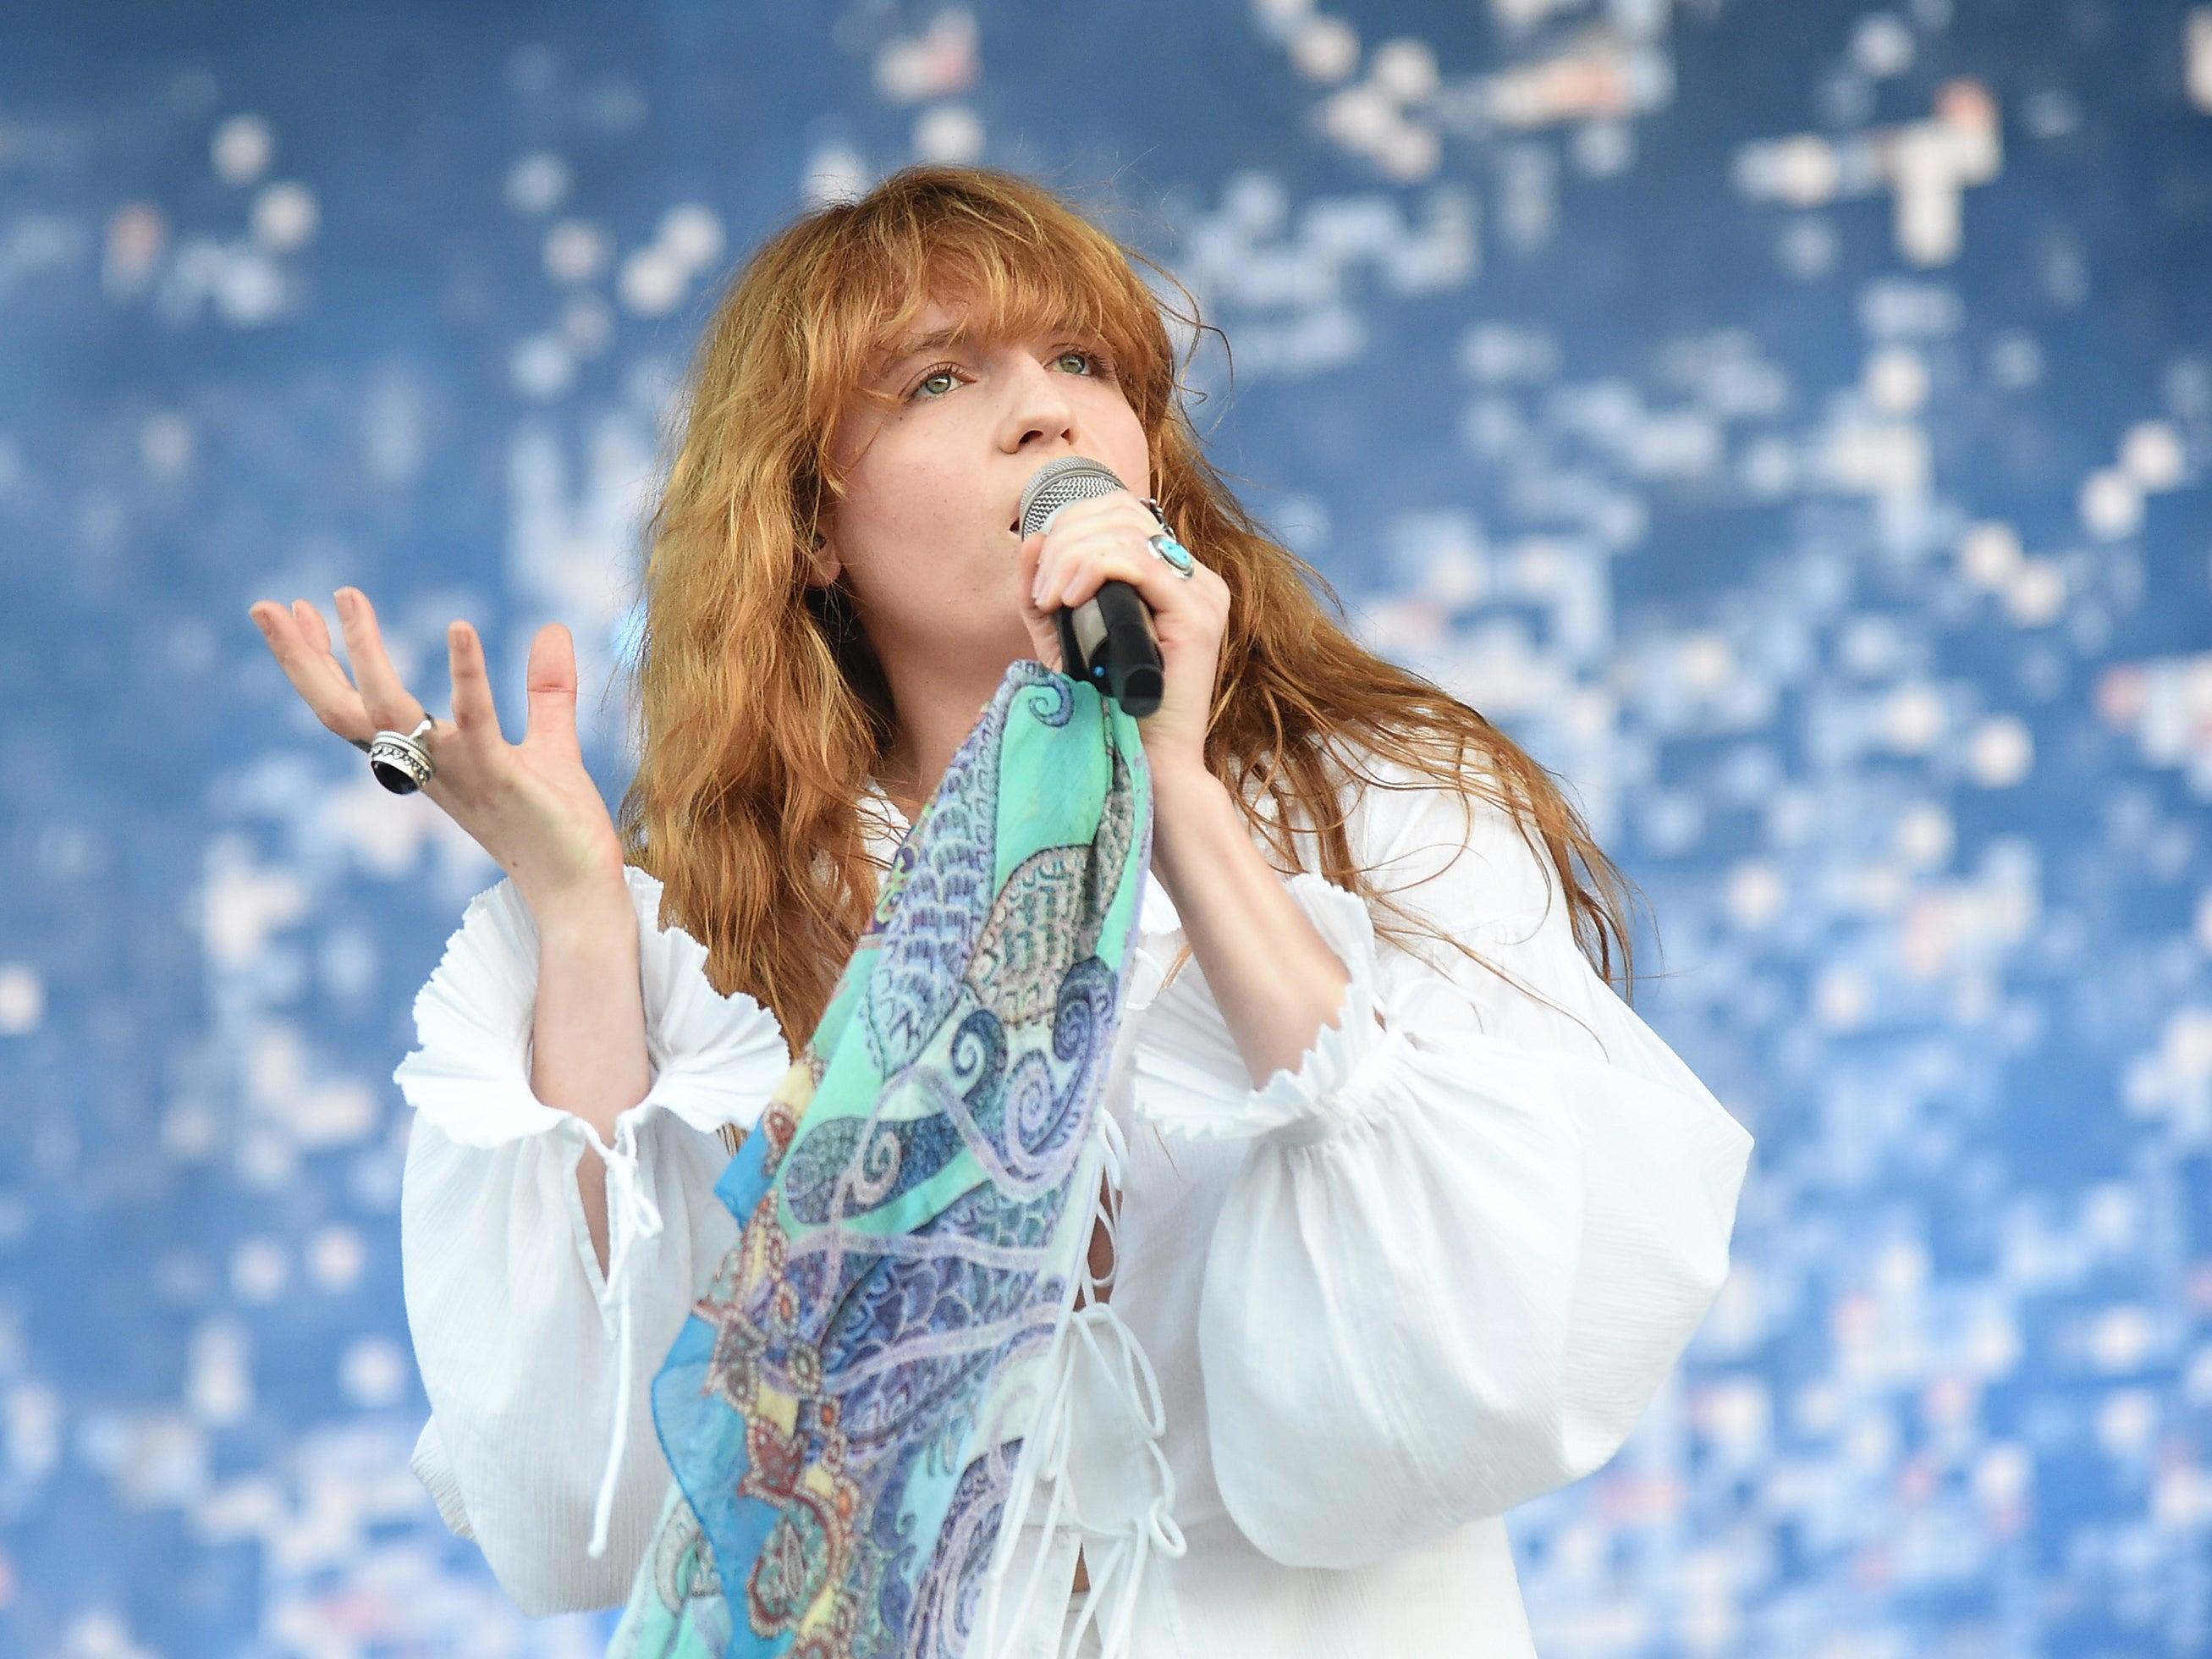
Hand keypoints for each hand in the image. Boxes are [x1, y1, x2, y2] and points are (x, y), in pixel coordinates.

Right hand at [247, 587, 626, 914]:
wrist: (580, 889)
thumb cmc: (557, 825)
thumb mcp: (549, 743)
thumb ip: (546, 688)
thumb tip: (552, 627)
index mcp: (427, 760)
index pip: (357, 709)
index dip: (321, 664)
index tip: (299, 610)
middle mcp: (428, 768)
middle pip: (342, 712)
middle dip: (301, 660)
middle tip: (266, 606)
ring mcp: (459, 774)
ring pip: (389, 713)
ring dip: (365, 654)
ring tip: (346, 596)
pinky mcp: (501, 779)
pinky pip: (475, 722)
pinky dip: (466, 674)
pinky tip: (460, 627)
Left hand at [1019, 492, 1228, 779]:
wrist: (1147, 762)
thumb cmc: (1109, 707)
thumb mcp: (1063, 638)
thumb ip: (1044, 590)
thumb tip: (1031, 538)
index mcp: (1173, 576)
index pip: (1121, 511)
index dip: (1071, 526)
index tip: (1043, 580)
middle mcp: (1196, 577)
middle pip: (1120, 511)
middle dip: (1064, 539)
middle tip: (1042, 592)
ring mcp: (1203, 594)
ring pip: (1124, 532)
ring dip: (1071, 556)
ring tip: (1051, 599)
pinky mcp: (1197, 615)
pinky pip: (1138, 562)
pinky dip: (1093, 568)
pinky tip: (1069, 599)